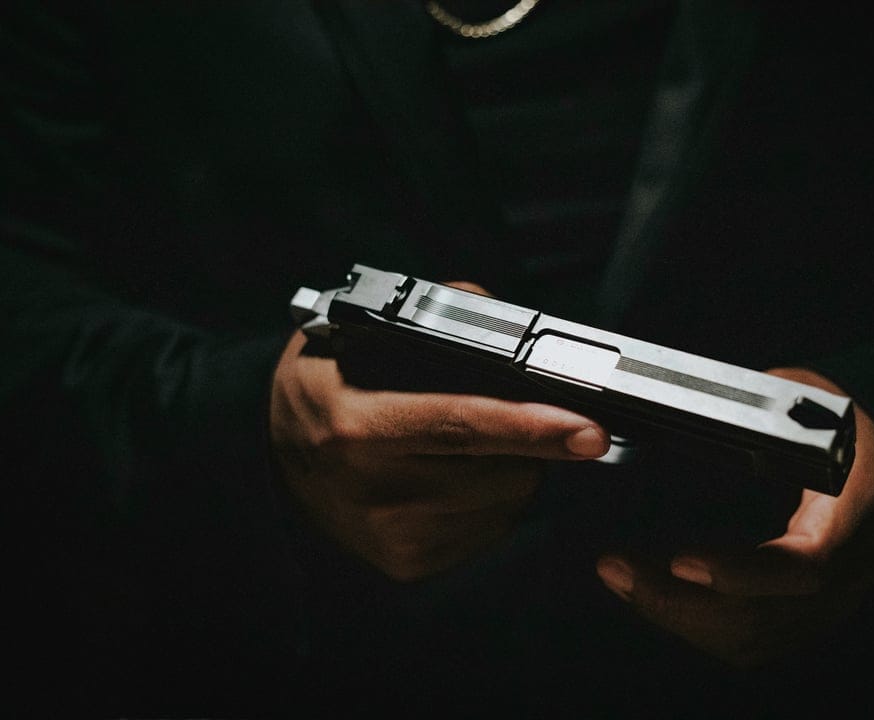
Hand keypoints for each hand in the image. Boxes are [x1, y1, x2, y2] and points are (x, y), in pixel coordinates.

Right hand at [270, 322, 609, 580]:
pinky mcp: (409, 564)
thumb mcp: (356, 331)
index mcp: (358, 427)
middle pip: (503, 468)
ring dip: (509, 468)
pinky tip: (452, 478)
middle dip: (524, 438)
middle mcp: (375, 491)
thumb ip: (440, 310)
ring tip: (460, 446)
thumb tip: (512, 321)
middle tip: (491, 413)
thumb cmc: (326, 387)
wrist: (275, 461)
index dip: (531, 427)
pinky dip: (491, 499)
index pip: (462, 425)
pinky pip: (492, 528)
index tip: (589, 433)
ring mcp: (394, 536)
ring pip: (508, 500)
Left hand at [595, 367, 873, 667]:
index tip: (679, 562)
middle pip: (767, 617)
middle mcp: (853, 567)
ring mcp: (833, 601)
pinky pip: (749, 640)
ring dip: (678, 618)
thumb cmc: (838, 420)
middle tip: (618, 569)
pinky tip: (653, 596)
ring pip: (752, 639)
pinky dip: (694, 625)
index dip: (743, 573)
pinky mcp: (806, 615)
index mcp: (861, 508)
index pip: (808, 564)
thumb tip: (694, 407)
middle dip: (682, 603)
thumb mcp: (807, 398)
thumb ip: (761, 412)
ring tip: (622, 579)